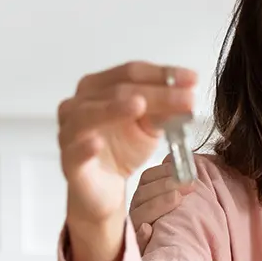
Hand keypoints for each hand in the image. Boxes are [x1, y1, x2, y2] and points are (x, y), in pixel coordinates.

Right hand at [59, 61, 196, 227]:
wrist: (105, 187)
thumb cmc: (122, 149)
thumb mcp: (151, 126)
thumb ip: (164, 111)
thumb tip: (187, 97)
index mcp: (99, 88)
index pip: (131, 73)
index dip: (163, 75)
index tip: (193, 79)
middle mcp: (79, 104)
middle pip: (117, 91)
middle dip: (155, 93)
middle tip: (186, 99)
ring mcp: (70, 131)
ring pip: (88, 115)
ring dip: (114, 109)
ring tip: (138, 104)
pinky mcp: (69, 162)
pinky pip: (73, 152)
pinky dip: (84, 147)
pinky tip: (97, 143)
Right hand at [130, 162, 193, 250]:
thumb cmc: (180, 231)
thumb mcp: (177, 206)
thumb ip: (174, 186)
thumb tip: (177, 163)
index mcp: (145, 199)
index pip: (148, 179)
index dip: (164, 171)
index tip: (183, 167)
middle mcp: (136, 213)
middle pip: (143, 195)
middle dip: (166, 185)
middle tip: (188, 183)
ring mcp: (134, 232)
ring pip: (139, 215)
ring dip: (157, 205)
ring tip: (176, 198)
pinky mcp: (137, 252)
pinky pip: (135, 244)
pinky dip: (141, 236)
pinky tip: (147, 230)